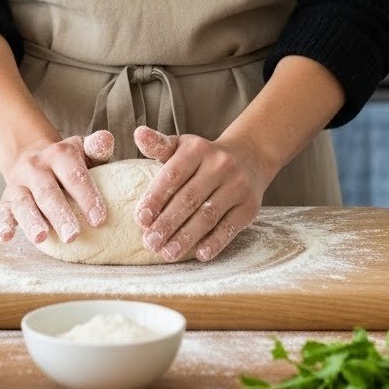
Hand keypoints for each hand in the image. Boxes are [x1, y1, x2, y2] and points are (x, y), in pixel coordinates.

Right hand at [0, 129, 113, 247]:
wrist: (32, 155)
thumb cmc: (68, 162)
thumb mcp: (83, 152)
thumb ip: (97, 148)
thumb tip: (106, 140)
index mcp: (59, 154)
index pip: (74, 176)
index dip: (87, 197)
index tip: (99, 220)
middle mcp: (36, 167)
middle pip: (48, 192)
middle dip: (60, 214)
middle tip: (72, 236)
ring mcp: (19, 183)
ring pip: (24, 203)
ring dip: (32, 221)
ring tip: (40, 237)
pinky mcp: (6, 200)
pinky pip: (2, 211)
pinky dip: (3, 224)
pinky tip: (6, 236)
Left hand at [133, 125, 266, 261]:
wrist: (250, 156)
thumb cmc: (204, 157)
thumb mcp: (182, 146)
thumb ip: (158, 145)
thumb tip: (138, 134)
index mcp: (197, 149)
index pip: (173, 174)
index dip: (156, 198)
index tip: (140, 219)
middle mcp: (220, 165)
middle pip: (189, 198)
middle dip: (167, 223)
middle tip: (150, 242)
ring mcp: (237, 185)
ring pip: (208, 215)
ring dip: (186, 237)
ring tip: (167, 253)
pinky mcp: (250, 206)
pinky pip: (230, 227)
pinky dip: (215, 242)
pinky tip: (200, 255)